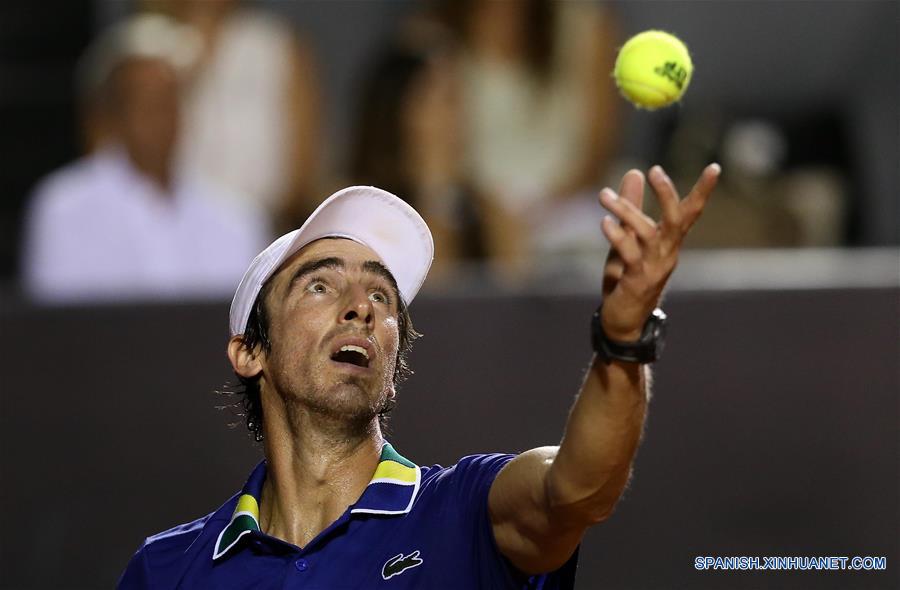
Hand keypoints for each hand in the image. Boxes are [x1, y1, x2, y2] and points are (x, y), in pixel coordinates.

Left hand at [598, 164, 719, 339]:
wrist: (623, 321)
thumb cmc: (626, 278)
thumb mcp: (627, 238)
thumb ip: (631, 206)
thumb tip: (635, 172)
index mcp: (669, 243)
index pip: (689, 213)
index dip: (702, 191)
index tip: (715, 167)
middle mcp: (666, 253)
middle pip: (675, 219)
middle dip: (668, 194)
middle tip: (656, 171)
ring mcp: (654, 268)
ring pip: (646, 233)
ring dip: (625, 211)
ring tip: (603, 195)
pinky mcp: (637, 281)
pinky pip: (629, 254)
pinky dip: (616, 236)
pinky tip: (603, 222)